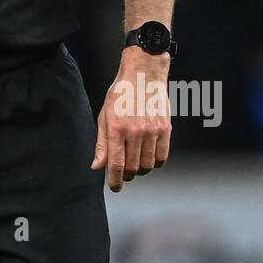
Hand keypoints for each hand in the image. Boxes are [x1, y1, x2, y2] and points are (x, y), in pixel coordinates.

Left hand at [91, 48, 171, 191]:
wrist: (143, 74)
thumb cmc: (121, 94)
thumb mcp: (104, 116)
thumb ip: (102, 143)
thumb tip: (97, 166)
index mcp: (117, 129)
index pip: (116, 165)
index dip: (115, 181)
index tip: (115, 187)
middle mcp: (135, 132)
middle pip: (133, 168)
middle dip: (127, 175)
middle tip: (123, 173)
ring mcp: (152, 131)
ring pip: (148, 165)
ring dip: (141, 170)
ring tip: (135, 164)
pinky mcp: (165, 129)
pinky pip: (162, 157)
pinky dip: (155, 163)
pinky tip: (149, 158)